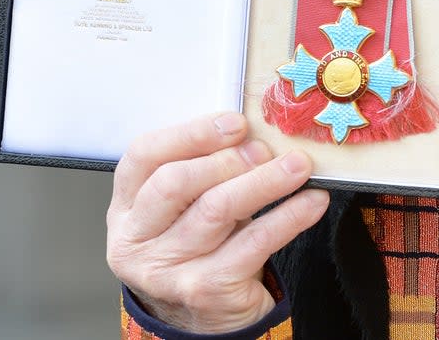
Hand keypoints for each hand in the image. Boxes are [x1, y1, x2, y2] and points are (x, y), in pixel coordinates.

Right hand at [106, 112, 328, 332]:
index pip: (144, 156)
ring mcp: (166, 270)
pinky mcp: (205, 290)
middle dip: (228, 159)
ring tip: (298, 166)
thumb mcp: (187, 206)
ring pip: (217, 210)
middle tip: (266, 150)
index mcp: (126, 206)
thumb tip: (255, 135)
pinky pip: (253, 243)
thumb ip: (206, 168)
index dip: (192, 133)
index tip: (236, 123)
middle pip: (176, 182)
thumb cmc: (198, 244)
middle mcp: (136, 239)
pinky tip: (312, 202)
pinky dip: (289, 217)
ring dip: (265, 181)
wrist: (203, 315)